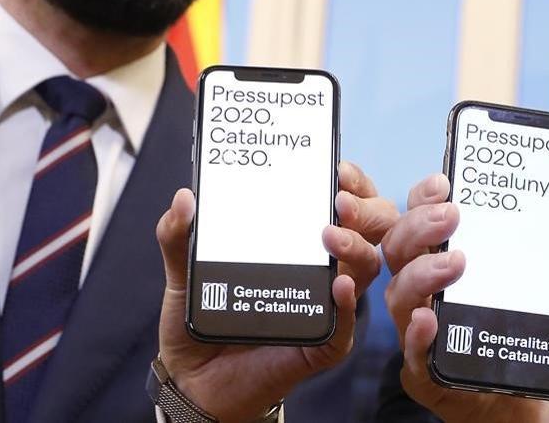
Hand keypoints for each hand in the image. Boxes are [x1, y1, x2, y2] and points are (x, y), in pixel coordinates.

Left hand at [155, 161, 397, 422]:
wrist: (194, 380)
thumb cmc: (203, 319)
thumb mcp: (185, 272)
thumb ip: (178, 237)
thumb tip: (184, 199)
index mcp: (298, 243)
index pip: (341, 204)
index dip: (351, 182)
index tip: (337, 168)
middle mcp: (319, 268)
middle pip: (369, 230)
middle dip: (366, 208)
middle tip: (341, 199)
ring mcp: (323, 305)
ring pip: (365, 270)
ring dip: (356, 247)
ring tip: (331, 235)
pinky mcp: (320, 345)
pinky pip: (345, 326)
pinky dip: (347, 304)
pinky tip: (338, 285)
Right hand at [382, 173, 548, 422]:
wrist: (516, 410)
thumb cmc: (519, 345)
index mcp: (444, 266)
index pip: (420, 223)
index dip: (422, 198)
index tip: (444, 181)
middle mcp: (424, 294)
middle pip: (399, 250)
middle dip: (419, 227)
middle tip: (451, 216)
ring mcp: (420, 332)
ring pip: (399, 296)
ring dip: (421, 274)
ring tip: (454, 265)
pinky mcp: (425, 373)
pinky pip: (411, 353)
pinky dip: (417, 335)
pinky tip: (430, 320)